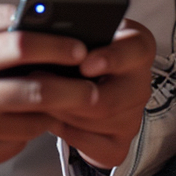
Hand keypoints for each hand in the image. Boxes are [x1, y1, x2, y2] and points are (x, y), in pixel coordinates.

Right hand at [0, 2, 106, 175]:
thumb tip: (43, 17)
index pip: (21, 46)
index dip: (56, 48)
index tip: (81, 50)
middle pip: (33, 92)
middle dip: (72, 90)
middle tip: (94, 88)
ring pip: (29, 122)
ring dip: (53, 112)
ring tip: (67, 101)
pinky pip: (14, 144)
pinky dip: (27, 132)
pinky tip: (28, 119)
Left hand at [45, 19, 155, 171]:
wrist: (90, 81)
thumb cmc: (82, 50)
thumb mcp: (80, 32)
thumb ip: (70, 31)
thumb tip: (39, 31)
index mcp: (138, 48)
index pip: (135, 51)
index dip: (111, 58)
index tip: (84, 63)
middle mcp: (141, 84)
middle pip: (109, 99)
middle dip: (68, 94)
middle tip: (37, 80)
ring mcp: (133, 118)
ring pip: (93, 122)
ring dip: (59, 110)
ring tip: (34, 94)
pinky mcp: (119, 145)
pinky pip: (88, 143)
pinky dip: (63, 130)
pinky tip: (48, 114)